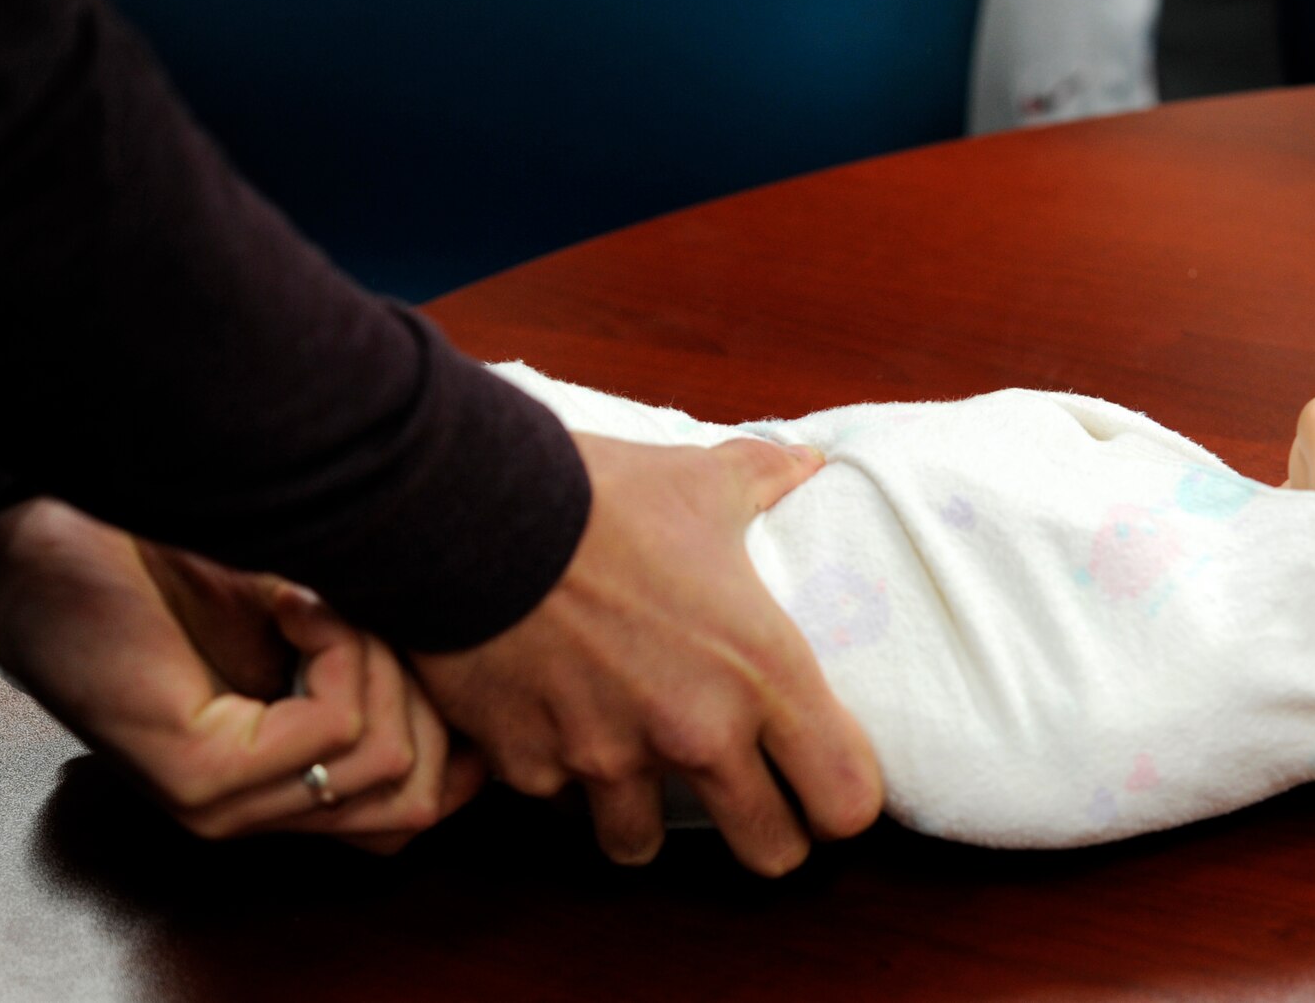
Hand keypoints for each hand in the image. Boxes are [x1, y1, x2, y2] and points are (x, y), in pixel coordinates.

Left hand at [0, 498, 480, 852]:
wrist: (44, 540)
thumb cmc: (167, 563)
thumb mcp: (312, 614)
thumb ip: (384, 653)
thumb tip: (498, 654)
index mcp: (289, 781)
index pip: (424, 802)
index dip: (457, 723)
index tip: (436, 630)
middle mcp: (259, 812)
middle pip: (421, 797)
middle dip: (425, 688)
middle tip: (366, 604)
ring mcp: (225, 808)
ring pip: (386, 762)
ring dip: (376, 658)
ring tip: (320, 596)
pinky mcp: (197, 782)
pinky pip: (331, 730)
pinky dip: (335, 646)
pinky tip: (293, 598)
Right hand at [412, 434, 882, 875]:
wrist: (470, 508)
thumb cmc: (598, 495)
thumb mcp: (698, 480)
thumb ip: (763, 478)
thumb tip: (805, 462)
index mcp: (761, 670)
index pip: (844, 798)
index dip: (843, 801)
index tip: (825, 783)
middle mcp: (695, 732)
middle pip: (769, 852)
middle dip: (764, 832)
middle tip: (746, 800)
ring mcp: (608, 759)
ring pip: (643, 845)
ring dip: (642, 814)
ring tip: (634, 768)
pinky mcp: (530, 767)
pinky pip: (555, 796)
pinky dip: (554, 771)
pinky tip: (548, 723)